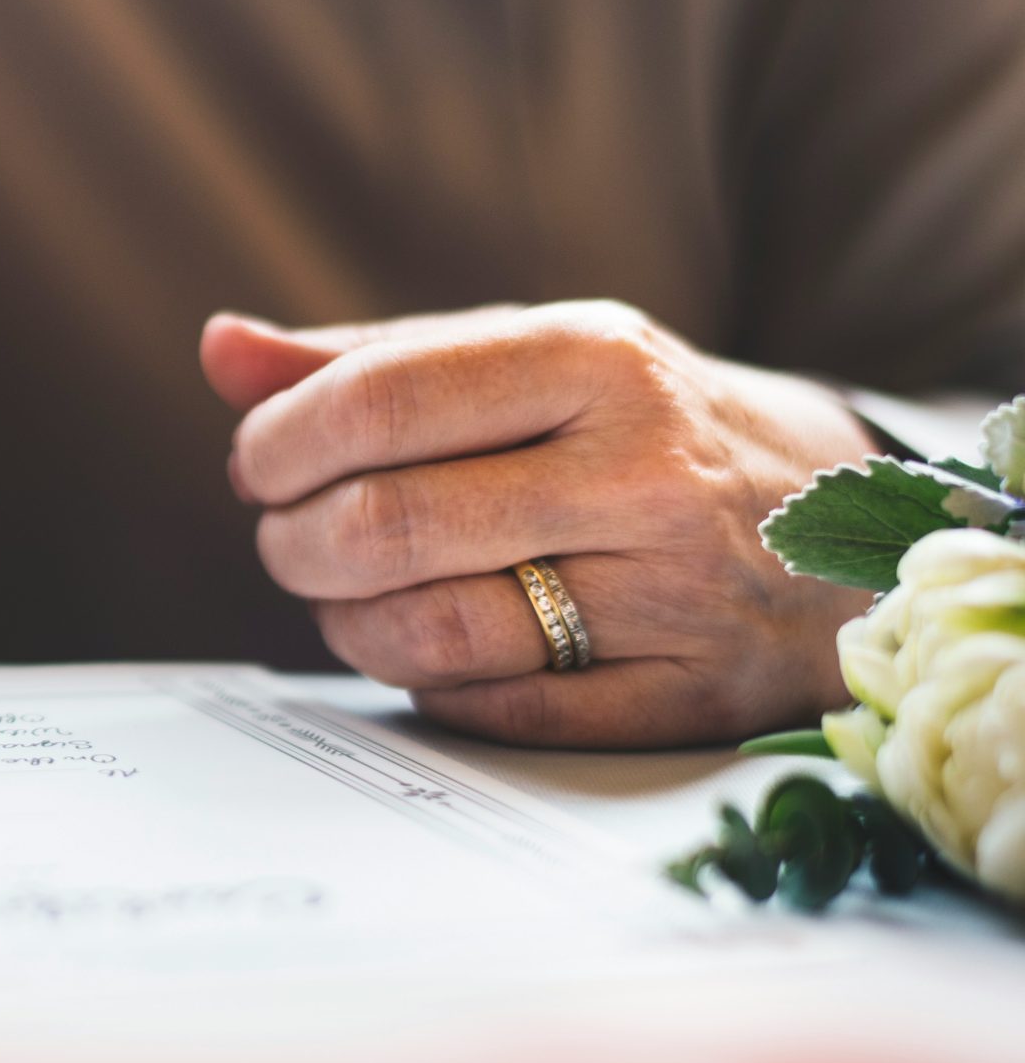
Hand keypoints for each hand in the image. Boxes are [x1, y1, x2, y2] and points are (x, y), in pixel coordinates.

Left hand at [201, 302, 878, 747]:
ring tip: (348, 595)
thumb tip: (220, 348)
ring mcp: (676, 593)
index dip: (278, 444)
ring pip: (427, 634)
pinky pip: (494, 714)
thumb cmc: (636, 426)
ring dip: (346, 624)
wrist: (842, 520)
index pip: (377, 402)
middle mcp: (643, 470)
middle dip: (294, 542)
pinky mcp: (689, 697)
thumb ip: (367, 359)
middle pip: (385, 526)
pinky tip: (430, 651)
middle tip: (290, 538)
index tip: (257, 465)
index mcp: (595, 359)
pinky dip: (429, 689)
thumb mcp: (527, 357)